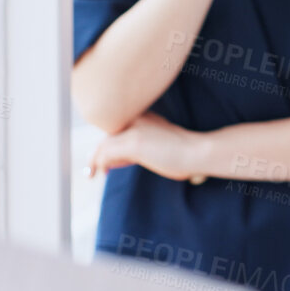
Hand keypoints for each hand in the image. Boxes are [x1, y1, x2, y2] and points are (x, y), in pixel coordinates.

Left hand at [88, 112, 207, 180]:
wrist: (198, 151)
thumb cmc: (185, 153)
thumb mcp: (161, 144)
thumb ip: (146, 145)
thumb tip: (130, 157)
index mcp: (144, 117)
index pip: (117, 127)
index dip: (108, 143)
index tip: (105, 161)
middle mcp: (136, 119)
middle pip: (107, 134)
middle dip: (98, 152)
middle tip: (92, 169)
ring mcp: (134, 130)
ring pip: (103, 143)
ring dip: (94, 160)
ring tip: (91, 173)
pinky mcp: (133, 143)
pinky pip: (106, 153)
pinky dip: (99, 164)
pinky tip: (100, 172)